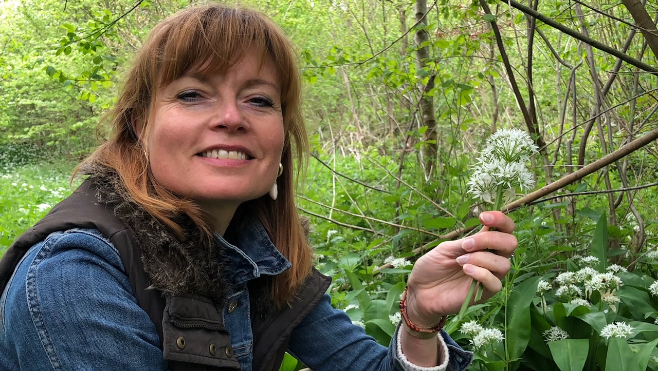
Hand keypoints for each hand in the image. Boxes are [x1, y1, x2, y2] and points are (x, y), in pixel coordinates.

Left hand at [404, 211, 516, 326]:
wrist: (420, 291)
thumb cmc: (432, 267)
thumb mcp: (446, 248)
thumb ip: (466, 242)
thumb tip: (486, 231)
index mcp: (483, 244)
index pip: (504, 229)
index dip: (501, 220)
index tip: (483, 217)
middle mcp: (490, 258)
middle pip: (511, 244)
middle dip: (491, 239)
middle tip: (467, 245)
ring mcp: (489, 276)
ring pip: (504, 264)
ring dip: (481, 258)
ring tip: (460, 261)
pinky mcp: (485, 293)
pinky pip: (495, 283)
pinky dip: (481, 274)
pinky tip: (465, 270)